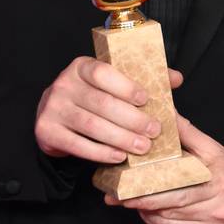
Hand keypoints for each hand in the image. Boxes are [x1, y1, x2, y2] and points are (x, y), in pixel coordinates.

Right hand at [35, 57, 182, 165]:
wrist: (52, 116)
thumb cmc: (89, 97)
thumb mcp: (109, 84)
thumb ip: (141, 80)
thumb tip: (176, 78)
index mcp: (81, 67)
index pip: (102, 72)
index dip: (125, 86)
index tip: (146, 100)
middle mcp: (63, 84)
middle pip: (101, 102)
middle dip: (132, 119)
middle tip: (154, 131)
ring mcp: (53, 108)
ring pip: (91, 125)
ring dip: (120, 138)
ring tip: (142, 147)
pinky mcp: (47, 131)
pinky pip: (78, 144)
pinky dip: (101, 152)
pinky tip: (119, 157)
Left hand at [104, 113, 223, 223]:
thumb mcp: (215, 149)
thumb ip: (189, 134)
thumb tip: (168, 116)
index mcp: (217, 185)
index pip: (175, 192)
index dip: (147, 192)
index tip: (126, 189)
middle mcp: (216, 210)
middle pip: (169, 211)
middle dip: (141, 204)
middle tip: (119, 199)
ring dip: (148, 216)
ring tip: (134, 204)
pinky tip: (151, 215)